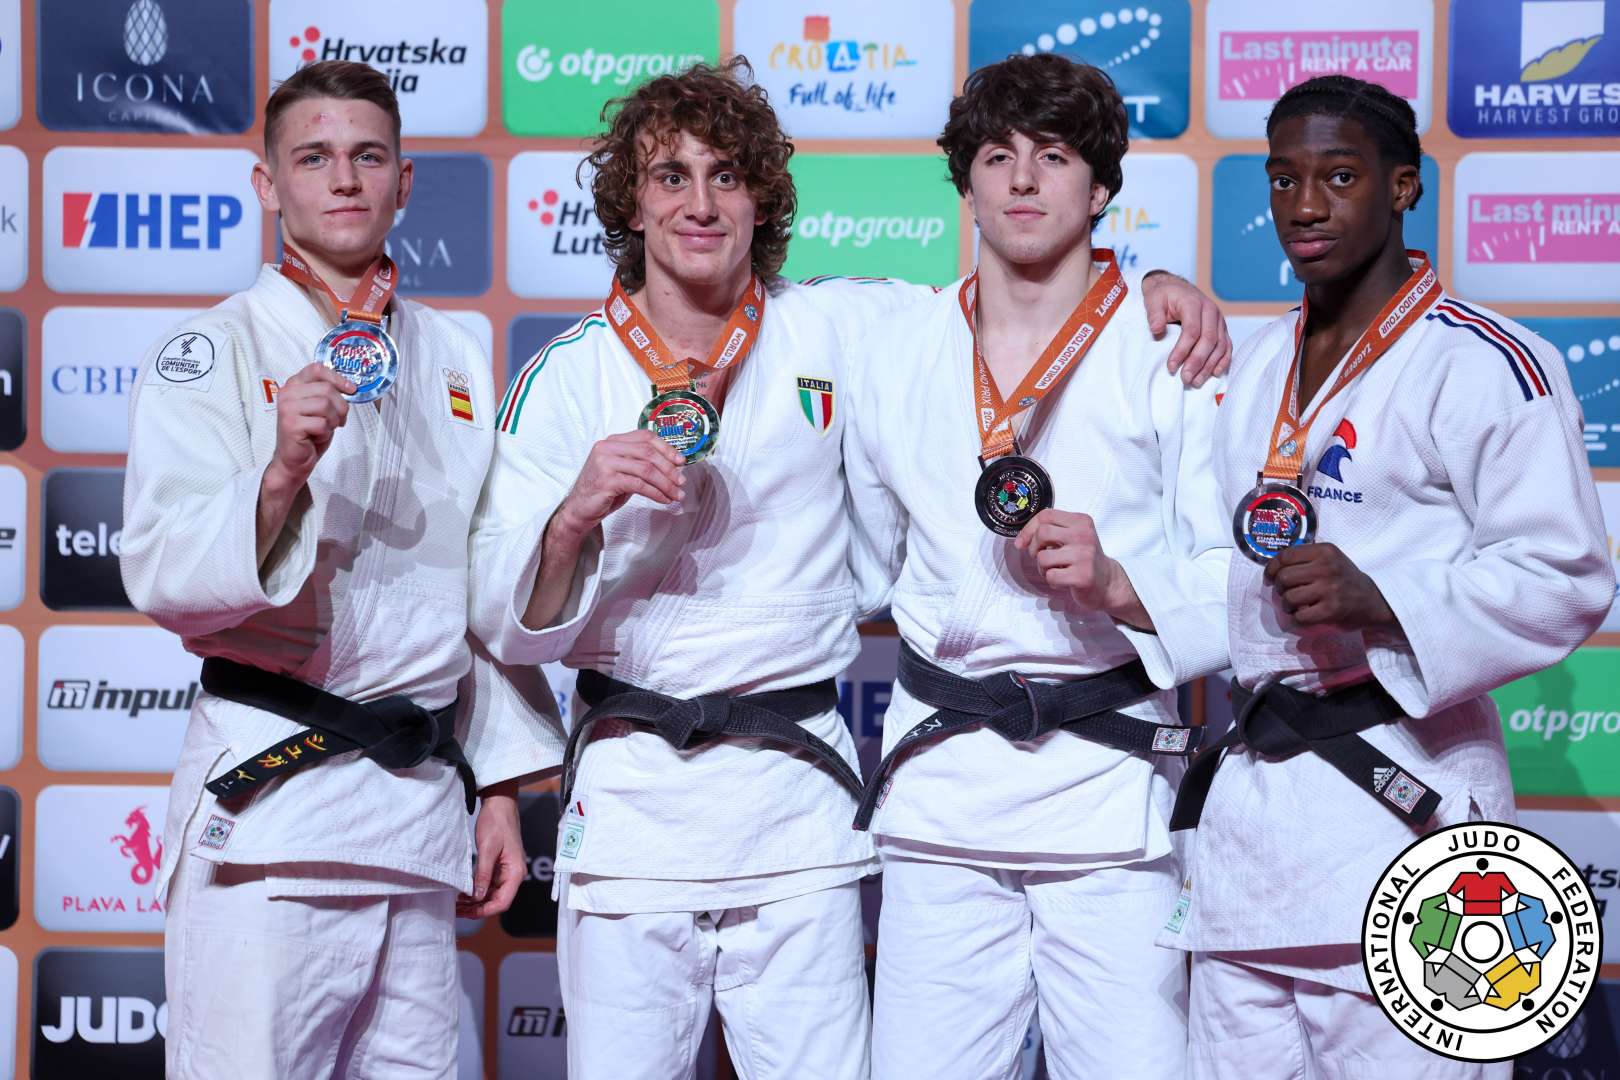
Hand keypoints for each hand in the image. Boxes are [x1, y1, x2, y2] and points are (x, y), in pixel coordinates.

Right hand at [266, 362, 354, 490]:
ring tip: (326, 428)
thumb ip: (329, 394)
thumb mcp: (320, 408)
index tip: (351, 390)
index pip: (317, 369)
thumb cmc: (309, 433)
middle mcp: (287, 393)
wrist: (295, 459)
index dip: (338, 378)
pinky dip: (326, 432)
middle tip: (338, 419)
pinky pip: (322, 423)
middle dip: (340, 407)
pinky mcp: (291, 424)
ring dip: (333, 420)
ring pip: (326, 405)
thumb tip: (351, 387)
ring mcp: (287, 408)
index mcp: (294, 385)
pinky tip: (317, 436)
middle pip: (326, 389)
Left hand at [458, 785, 524, 918]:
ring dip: (476, 901)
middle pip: (497, 900)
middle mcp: (513, 874)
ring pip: (492, 894)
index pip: (503, 901)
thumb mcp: (487, 848)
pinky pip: (489, 884)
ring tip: (457, 904)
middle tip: (457, 910)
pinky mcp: (499, 866)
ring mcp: (506, 870)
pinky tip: (463, 893)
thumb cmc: (497, 822)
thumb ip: (483, 874)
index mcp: (515, 872)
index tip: (468, 913)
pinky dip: (477, 890)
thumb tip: (477, 896)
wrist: (500, 804)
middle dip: (478, 908)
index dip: (485, 910)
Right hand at [552, 430, 684, 542]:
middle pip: (648, 452)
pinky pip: (639, 485)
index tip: (681, 461)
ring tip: (676, 494)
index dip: (666, 448)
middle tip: (681, 481)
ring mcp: (605, 463)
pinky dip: (655, 493)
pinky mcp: (606, 480)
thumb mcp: (623, 471)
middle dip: (669, 468)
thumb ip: (641, 464)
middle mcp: (607, 448)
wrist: (579, 509)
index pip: (645, 437)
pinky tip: (663, 499)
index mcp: (613, 441)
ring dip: (666, 483)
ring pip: (646, 469)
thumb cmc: (604, 490)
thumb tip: (673, 466)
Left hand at [1014, 509, 1148, 627]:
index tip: (1022, 542)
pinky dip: (1052, 581)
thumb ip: (1051, 532)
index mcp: (1081, 521)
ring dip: (1042, 568)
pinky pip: (1051, 576)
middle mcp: (1084, 535)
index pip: (1046, 515)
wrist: (1108, 582)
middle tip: (1040, 556)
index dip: (1028, 529)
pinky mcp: (1082, 576)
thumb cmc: (1084, 559)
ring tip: (1055, 570)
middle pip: (1042, 533)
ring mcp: (1084, 555)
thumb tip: (1020, 541)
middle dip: (1033, 548)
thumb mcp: (1072, 536)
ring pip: (1043, 557)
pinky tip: (1064, 580)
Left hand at [1141, 270, 1231, 386]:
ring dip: (1209, 365)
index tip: (1171, 367)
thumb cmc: (1163, 295)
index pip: (1192, 330)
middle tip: (1185, 379)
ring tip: (1196, 382)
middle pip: (1209, 340)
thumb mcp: (1153, 300)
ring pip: (1220, 345)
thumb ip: (1154, 314)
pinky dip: (1222, 360)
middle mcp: (1211, 311)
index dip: (1182, 351)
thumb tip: (1156, 329)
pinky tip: (1214, 373)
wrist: (1175, 288)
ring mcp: (1219, 320)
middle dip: (1197, 362)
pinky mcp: (1222, 328)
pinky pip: (1227, 346)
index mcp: (1194, 303)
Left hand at [1263, 542, 1397, 630]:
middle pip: (1284, 577)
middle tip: (1284, 593)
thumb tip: (1273, 567)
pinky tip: (1302, 616)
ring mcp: (1330, 589)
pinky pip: (1299, 616)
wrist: (1374, 600)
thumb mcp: (1330, 559)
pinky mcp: (1332, 610)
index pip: (1285, 556)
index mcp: (1324, 551)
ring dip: (1286, 605)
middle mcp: (1327, 567)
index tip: (1269, 577)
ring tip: (1293, 606)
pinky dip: (1296, 619)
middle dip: (1278, 588)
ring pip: (1289, 597)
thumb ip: (1305, 559)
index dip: (1271, 568)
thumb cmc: (1345, 579)